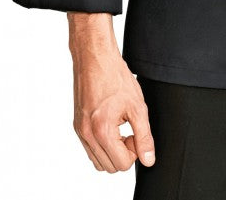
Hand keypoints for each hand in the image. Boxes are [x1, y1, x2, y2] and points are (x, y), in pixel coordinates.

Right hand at [69, 15, 155, 172]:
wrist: (95, 58)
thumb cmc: (115, 77)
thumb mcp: (137, 106)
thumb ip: (144, 136)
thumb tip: (148, 159)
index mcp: (102, 131)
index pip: (121, 164)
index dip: (135, 151)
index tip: (136, 132)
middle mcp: (87, 135)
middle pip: (109, 167)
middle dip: (123, 153)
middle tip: (130, 130)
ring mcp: (80, 131)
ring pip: (98, 160)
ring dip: (112, 150)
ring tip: (121, 127)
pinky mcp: (77, 125)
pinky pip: (90, 148)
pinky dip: (103, 143)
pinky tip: (111, 124)